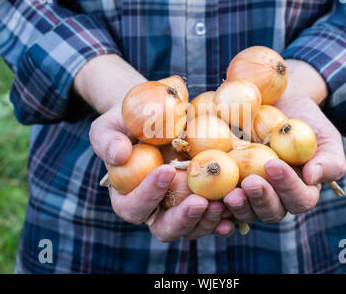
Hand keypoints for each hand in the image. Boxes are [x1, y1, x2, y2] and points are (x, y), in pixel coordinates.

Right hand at [76, 54, 235, 240]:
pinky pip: (215, 216)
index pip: (134, 206)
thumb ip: (107, 140)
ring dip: (209, 219)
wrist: (155, 118)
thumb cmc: (127, 122)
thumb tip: (119, 154)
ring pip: (194, 228)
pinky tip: (238, 206)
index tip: (166, 170)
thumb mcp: (109, 126)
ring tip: (226, 201)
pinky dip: (227, 215)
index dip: (148, 194)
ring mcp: (181, 207)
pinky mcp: (203, 199)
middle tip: (202, 201)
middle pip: (166, 228)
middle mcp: (155, 210)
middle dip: (184, 218)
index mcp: (128, 198)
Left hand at [223, 60, 345, 222]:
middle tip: (249, 184)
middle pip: (270, 212)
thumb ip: (328, 159)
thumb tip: (313, 177)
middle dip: (260, 200)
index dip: (287, 187)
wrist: (277, 104)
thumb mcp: (325, 136)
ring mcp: (249, 193)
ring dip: (237, 207)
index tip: (273, 164)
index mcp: (300, 190)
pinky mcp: (227, 184)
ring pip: (245, 211)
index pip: (299, 199)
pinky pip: (221, 201)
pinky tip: (205, 201)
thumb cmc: (305, 121)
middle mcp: (275, 197)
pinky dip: (214, 206)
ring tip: (227, 194)